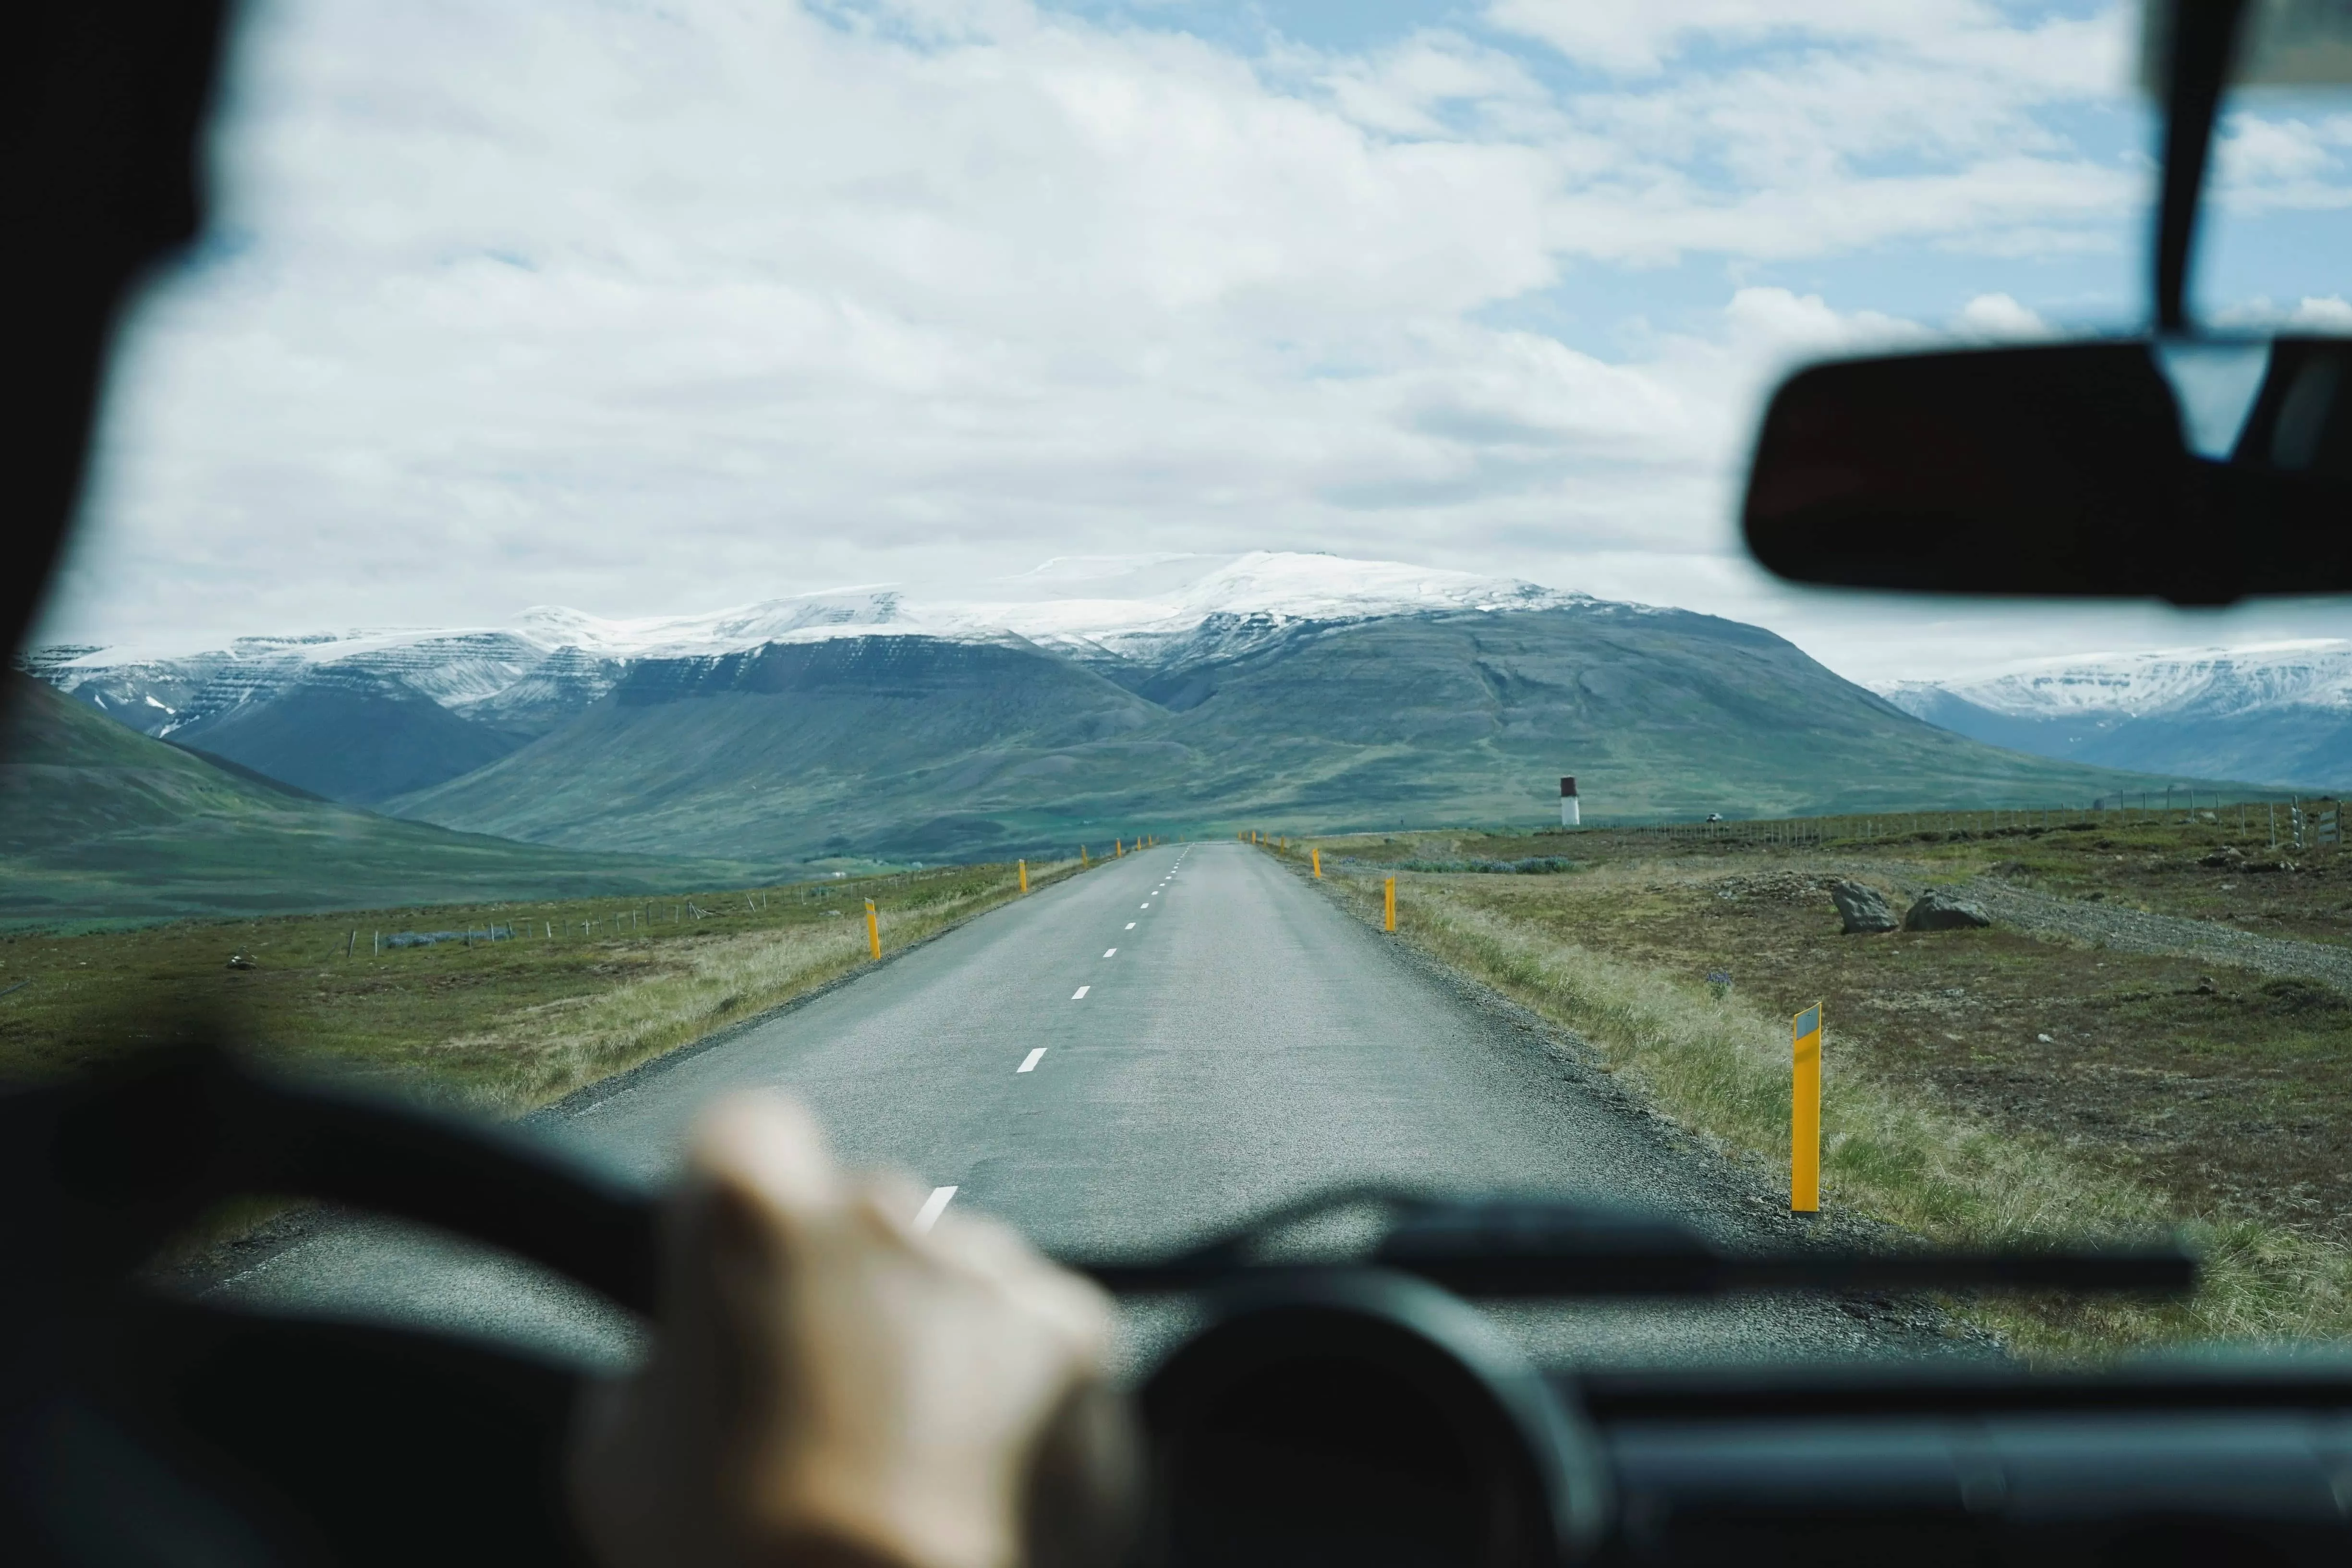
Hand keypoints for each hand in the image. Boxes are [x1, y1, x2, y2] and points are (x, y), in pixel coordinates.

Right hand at [567, 1095, 1135, 1567]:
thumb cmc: (734, 1560)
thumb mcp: (615, 1465)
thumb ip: (648, 1374)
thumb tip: (675, 1366)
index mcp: (750, 1215)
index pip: (741, 1135)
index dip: (736, 1198)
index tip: (739, 1258)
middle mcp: (882, 1209)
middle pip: (861, 1210)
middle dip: (844, 1278)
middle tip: (824, 1393)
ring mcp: (991, 1268)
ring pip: (958, 1273)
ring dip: (935, 1334)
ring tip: (908, 1455)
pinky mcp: (1079, 1334)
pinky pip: (1040, 1336)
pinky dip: (1020, 1387)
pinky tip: (980, 1468)